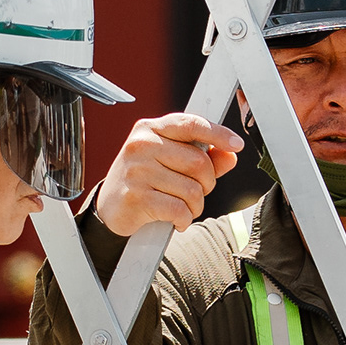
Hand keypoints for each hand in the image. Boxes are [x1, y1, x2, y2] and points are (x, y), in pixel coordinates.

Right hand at [96, 114, 244, 236]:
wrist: (109, 209)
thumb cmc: (142, 182)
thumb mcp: (170, 162)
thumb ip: (203, 157)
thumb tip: (229, 155)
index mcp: (151, 129)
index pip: (191, 124)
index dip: (218, 133)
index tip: (236, 144)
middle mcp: (142, 145)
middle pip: (198, 162)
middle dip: (206, 183)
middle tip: (196, 192)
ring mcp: (138, 170)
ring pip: (192, 189)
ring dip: (196, 205)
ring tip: (184, 208)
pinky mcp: (137, 196)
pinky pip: (179, 209)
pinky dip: (184, 219)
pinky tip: (176, 220)